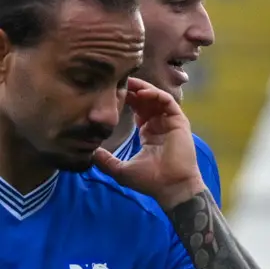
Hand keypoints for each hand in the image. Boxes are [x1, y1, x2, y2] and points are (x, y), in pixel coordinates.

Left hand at [93, 79, 205, 207]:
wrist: (171, 188)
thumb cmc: (150, 181)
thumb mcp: (120, 170)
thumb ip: (105, 161)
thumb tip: (89, 153)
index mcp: (149, 134)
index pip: (138, 110)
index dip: (126, 100)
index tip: (111, 93)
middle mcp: (161, 126)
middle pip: (147, 101)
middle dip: (133, 90)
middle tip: (118, 80)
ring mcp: (171, 123)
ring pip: (157, 98)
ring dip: (143, 88)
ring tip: (129, 83)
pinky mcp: (179, 123)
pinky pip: (168, 102)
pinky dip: (156, 94)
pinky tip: (142, 92)